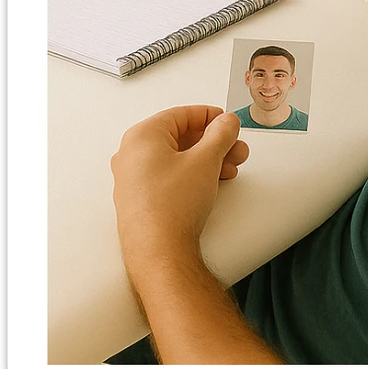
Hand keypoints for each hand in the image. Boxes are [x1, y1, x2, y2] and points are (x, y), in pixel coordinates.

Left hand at [111, 105, 248, 274]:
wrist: (160, 254)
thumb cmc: (173, 207)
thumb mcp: (207, 159)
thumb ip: (221, 132)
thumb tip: (226, 122)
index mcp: (142, 136)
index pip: (182, 114)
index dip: (211, 116)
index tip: (227, 122)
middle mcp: (131, 155)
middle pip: (181, 137)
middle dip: (214, 143)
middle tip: (234, 148)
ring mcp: (132, 179)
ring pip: (177, 158)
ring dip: (207, 160)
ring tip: (230, 168)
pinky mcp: (139, 200)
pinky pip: (169, 176)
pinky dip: (192, 175)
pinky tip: (212, 183)